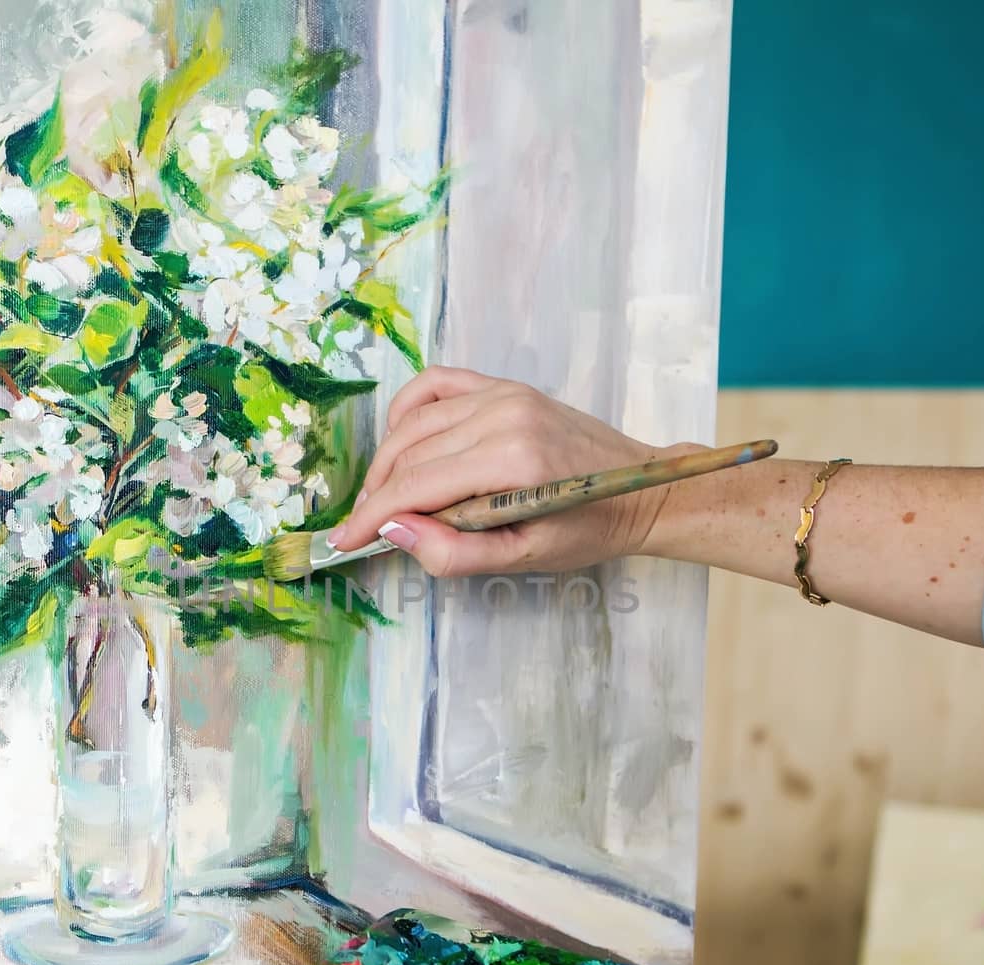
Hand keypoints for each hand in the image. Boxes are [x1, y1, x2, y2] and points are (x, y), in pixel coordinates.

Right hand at [327, 366, 687, 575]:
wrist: (641, 489)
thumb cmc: (589, 530)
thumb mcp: (525, 559)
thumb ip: (455, 552)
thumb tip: (394, 532)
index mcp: (512, 460)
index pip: (417, 486)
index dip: (372, 516)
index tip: (343, 541)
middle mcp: (503, 415)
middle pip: (410, 454)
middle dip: (377, 494)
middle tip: (365, 528)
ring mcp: (503, 393)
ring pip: (415, 422)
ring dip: (388, 460)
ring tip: (384, 497)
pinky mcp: (504, 386)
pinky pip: (436, 386)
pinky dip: (408, 412)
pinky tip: (404, 443)